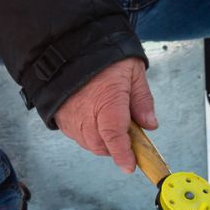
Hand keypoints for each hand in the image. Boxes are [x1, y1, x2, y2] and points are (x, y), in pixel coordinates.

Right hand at [55, 57, 157, 173]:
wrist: (67, 43)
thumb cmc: (102, 53)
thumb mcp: (132, 71)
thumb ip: (142, 100)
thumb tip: (150, 124)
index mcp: (108, 102)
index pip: (115, 138)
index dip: (123, 155)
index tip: (130, 166)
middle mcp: (86, 114)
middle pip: (102, 146)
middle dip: (115, 146)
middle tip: (125, 131)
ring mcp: (70, 117)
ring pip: (89, 143)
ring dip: (102, 140)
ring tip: (108, 120)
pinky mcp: (60, 117)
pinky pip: (76, 135)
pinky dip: (87, 134)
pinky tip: (93, 118)